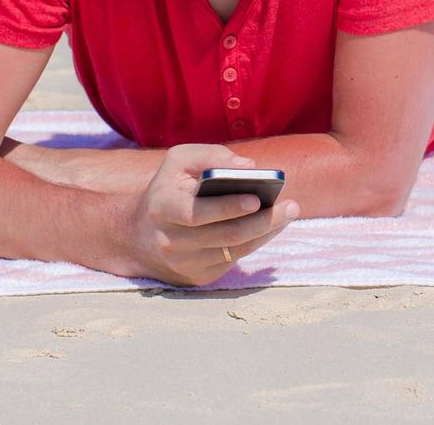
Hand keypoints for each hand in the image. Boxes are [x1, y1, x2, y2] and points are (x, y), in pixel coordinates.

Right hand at [121, 144, 299, 285]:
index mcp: (163, 209)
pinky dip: (258, 242)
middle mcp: (171, 241)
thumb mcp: (179, 161)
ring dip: (267, 232)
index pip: (196, 213)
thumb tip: (248, 166)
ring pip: (235, 250)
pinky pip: (235, 260)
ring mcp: (185, 263)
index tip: (256, 199)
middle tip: (291, 206)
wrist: (142, 234)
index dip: (226, 208)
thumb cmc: (169, 189)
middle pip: (225, 235)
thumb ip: (211, 156)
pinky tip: (272, 226)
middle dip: (262, 221)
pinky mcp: (199, 277)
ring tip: (289, 213)